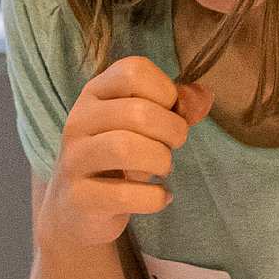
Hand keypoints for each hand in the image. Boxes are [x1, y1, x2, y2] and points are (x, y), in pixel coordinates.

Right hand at [41, 57, 210, 248]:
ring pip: (125, 148)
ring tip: (163, 169)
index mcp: (94, 93)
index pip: (133, 71)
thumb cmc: (118, 158)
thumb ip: (176, 107)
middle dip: (172, 131)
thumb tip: (204, 97)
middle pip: (137, 112)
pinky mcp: (78, 196)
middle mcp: (78, 120)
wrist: (76, 206)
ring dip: (161, 161)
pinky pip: (125, 194)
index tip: (169, 112)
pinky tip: (159, 196)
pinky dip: (155, 197)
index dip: (165, 91)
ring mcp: (74, 159)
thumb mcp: (143, 126)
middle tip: (172, 146)